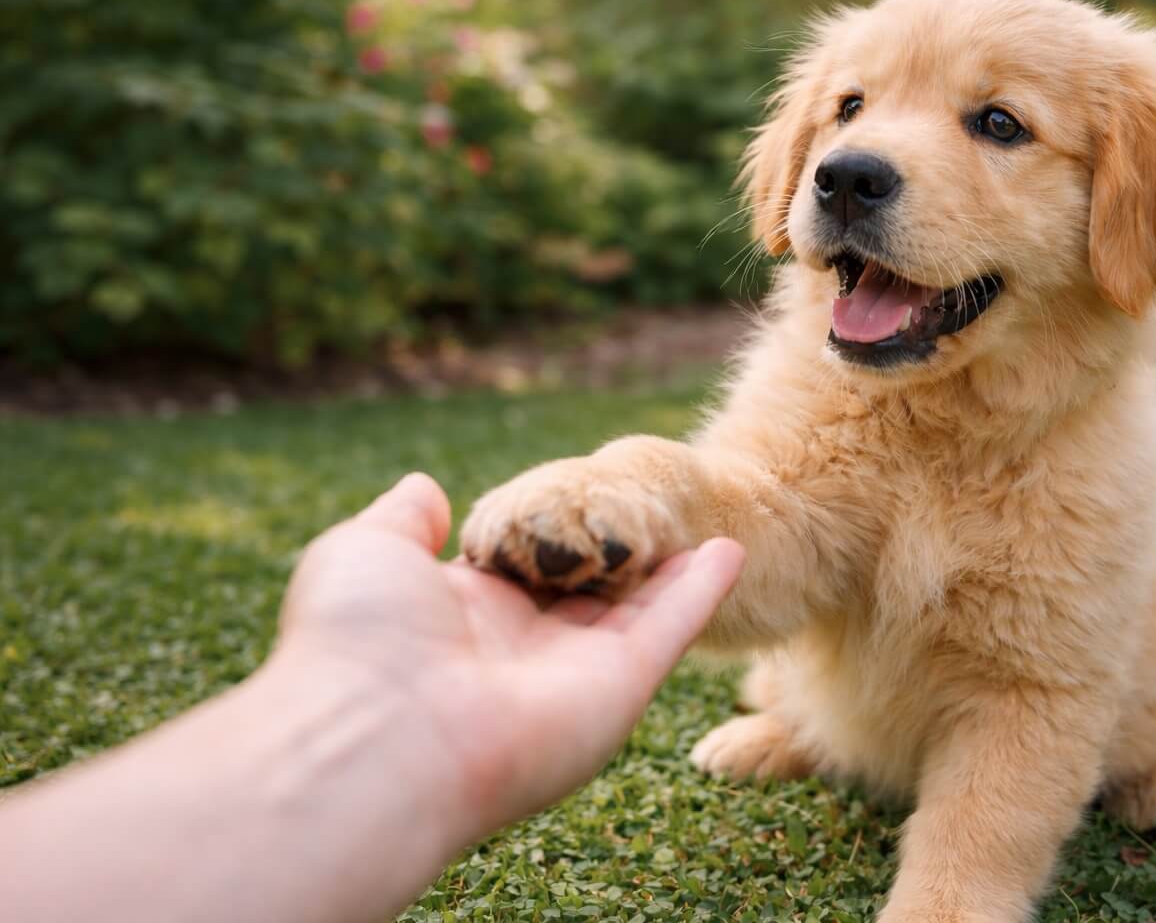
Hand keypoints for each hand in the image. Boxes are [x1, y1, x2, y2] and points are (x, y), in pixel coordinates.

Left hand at [276, 473, 743, 837]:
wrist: (378, 734)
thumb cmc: (359, 639)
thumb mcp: (364, 552)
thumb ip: (404, 519)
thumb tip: (427, 489)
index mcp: (460, 617)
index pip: (519, 567)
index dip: (549, 529)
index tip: (578, 493)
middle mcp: (520, 649)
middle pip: (585, 590)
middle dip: (618, 552)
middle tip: (655, 507)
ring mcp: (573, 672)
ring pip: (636, 609)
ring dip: (671, 568)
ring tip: (705, 520)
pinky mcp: (620, 688)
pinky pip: (671, 628)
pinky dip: (702, 590)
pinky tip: (729, 548)